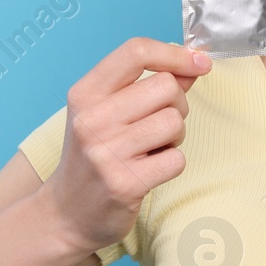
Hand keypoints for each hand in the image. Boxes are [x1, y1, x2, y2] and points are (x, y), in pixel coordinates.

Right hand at [46, 37, 211, 252]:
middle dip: (177, 104)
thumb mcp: (108, 112)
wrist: (65, 214)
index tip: (199, 62)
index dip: (175, 53)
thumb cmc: (94, 156)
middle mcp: (92, 119)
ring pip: (174, 122)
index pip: (136, 51)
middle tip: (159, 126)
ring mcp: (106, 152)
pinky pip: (177, 159)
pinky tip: (150, 171)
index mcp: (85, 93)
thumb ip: (149, 84)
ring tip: (151, 149)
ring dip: (174, 137)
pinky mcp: (125, 183)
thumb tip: (194, 63)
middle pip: (166, 86)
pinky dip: (171, 164)